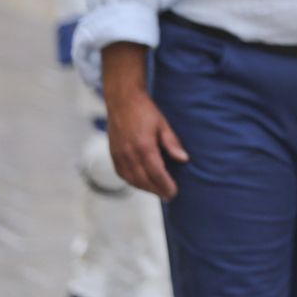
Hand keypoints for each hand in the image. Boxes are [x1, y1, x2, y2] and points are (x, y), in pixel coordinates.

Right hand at [105, 84, 189, 199]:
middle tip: (168, 195)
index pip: (156, 173)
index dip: (165, 185)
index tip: (173, 192)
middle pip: (144, 180)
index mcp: (144, 146)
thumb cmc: (145, 111)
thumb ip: (172, 143)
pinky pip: (122, 174)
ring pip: (132, 179)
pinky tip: (142, 183)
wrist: (122, 101)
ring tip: (157, 191)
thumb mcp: (163, 124)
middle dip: (157, 190)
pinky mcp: (113, 154)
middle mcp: (129, 153)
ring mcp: (119, 155)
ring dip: (145, 188)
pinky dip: (132, 182)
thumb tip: (184, 159)